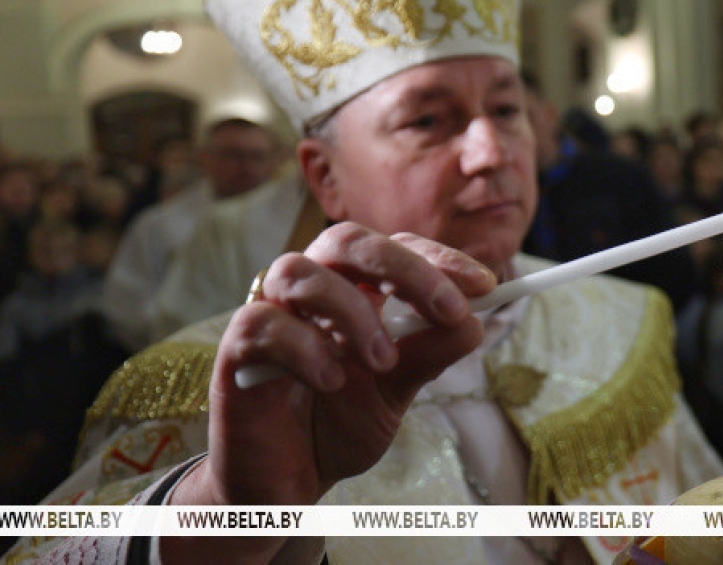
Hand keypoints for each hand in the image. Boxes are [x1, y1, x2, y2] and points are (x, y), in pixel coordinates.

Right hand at [172, 223, 491, 507]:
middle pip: (346, 240)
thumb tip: (474, 322)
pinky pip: (261, 323)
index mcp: (353, 289)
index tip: (486, 284)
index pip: (394, 247)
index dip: (438, 258)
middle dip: (406, 269)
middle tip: (450, 311)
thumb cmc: (339, 423)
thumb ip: (430, 354)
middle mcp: (310, 291)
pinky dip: (304, 347)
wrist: (289, 482)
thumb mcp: (398, 390)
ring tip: (384, 363)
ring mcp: (269, 314)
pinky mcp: (236, 351)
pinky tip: (332, 380)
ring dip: (354, 311)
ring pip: (298, 272)